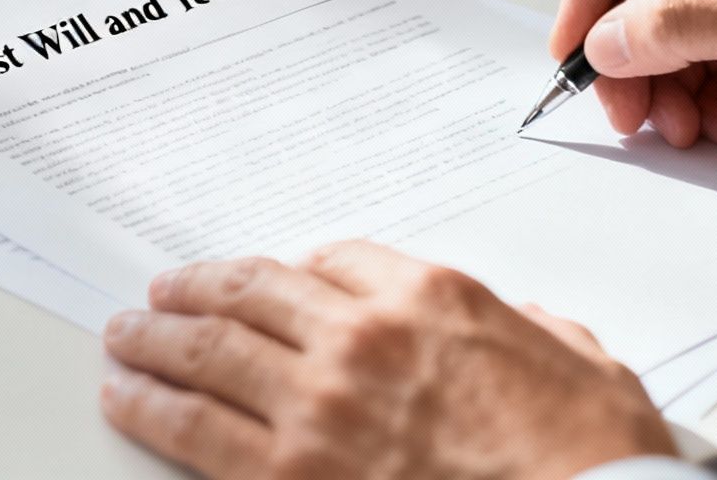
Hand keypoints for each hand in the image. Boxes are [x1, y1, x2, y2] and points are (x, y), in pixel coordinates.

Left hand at [101, 241, 675, 479]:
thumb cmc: (590, 451)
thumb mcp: (574, 355)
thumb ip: (530, 329)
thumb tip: (523, 326)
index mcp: (431, 295)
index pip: (332, 258)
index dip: (291, 270)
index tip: (268, 279)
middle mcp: (363, 335)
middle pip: (252, 291)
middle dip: (197, 289)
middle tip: (164, 291)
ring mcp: (322, 404)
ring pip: (210, 351)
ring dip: (156, 338)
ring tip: (125, 334)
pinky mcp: (294, 473)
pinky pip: (197, 428)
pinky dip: (151, 406)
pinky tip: (127, 397)